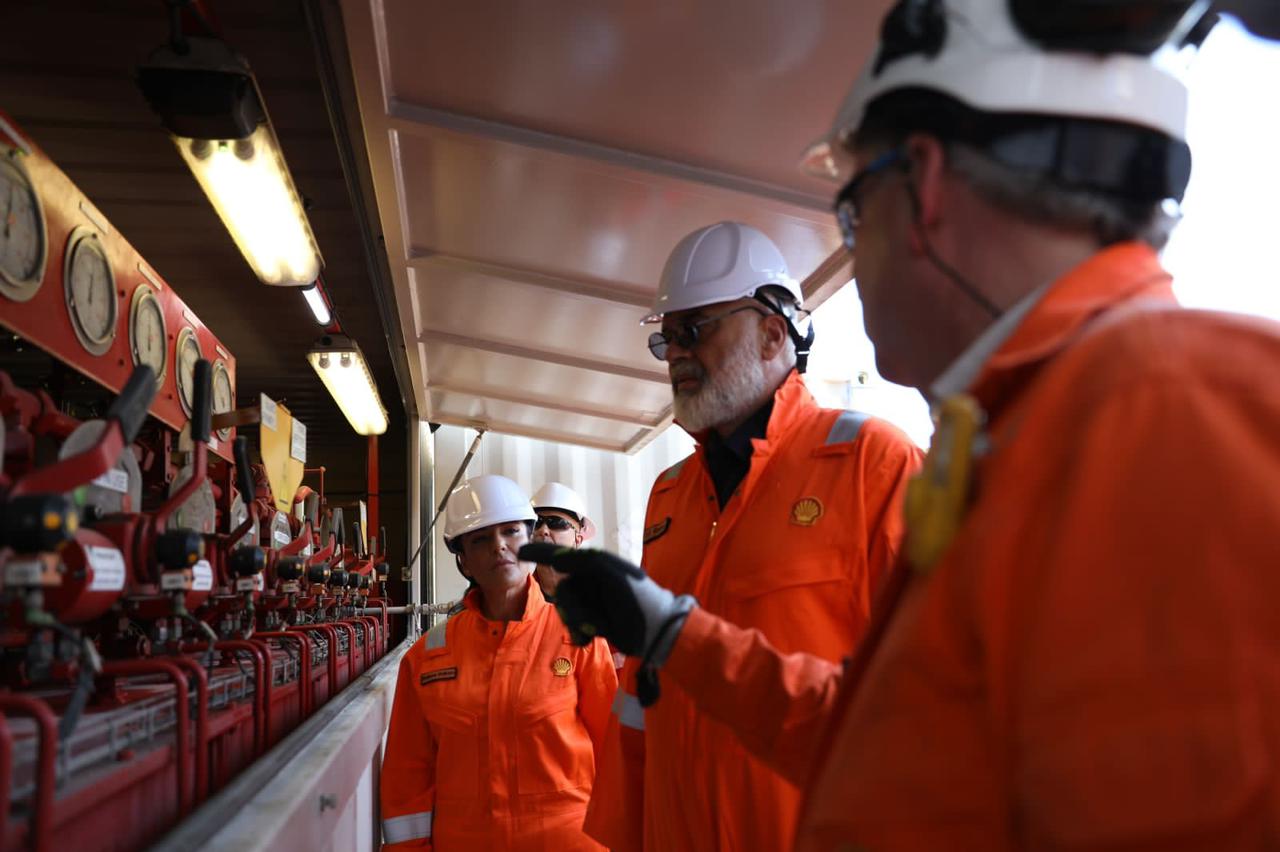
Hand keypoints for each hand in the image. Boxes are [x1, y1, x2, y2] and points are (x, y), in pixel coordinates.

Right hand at [518, 543, 694, 662]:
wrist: (656, 632)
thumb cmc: (638, 598)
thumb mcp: (613, 574)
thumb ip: (585, 562)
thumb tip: (559, 560)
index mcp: (597, 565)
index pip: (563, 555)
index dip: (541, 553)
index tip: (521, 551)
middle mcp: (593, 581)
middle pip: (563, 591)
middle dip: (573, 608)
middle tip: (591, 621)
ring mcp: (594, 601)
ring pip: (567, 610)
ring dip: (578, 621)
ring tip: (596, 630)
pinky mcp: (595, 620)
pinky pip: (574, 625)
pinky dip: (580, 632)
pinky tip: (591, 639)